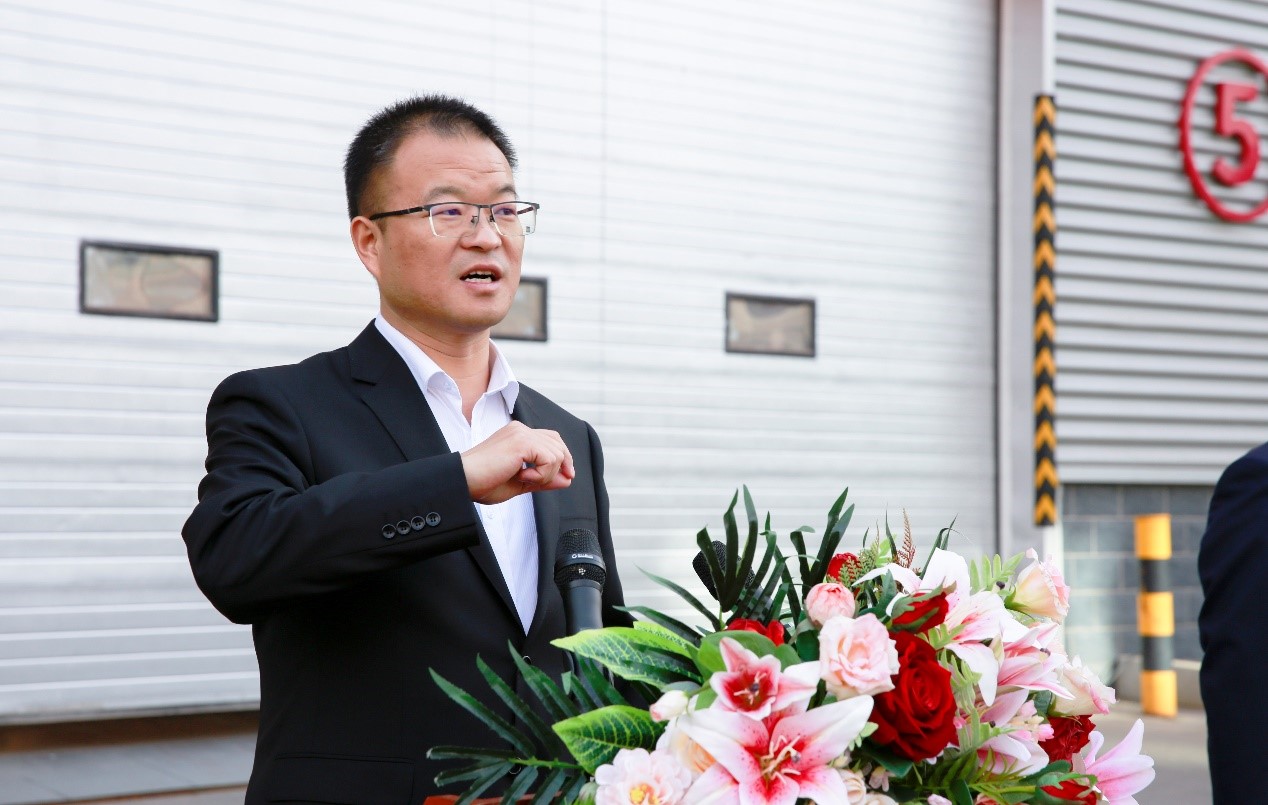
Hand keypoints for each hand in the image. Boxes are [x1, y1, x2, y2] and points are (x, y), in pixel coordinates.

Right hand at [460, 421, 574, 503]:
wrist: (463, 481)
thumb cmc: (483, 483)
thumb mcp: (521, 482)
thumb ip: (544, 479)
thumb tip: (567, 479)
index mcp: (517, 435)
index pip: (551, 439)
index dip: (562, 457)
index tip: (566, 476)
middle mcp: (520, 430)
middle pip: (558, 443)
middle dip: (561, 466)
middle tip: (547, 482)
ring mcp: (521, 433)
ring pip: (556, 453)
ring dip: (546, 474)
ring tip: (523, 479)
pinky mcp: (521, 441)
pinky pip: (549, 459)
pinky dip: (541, 474)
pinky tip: (521, 477)